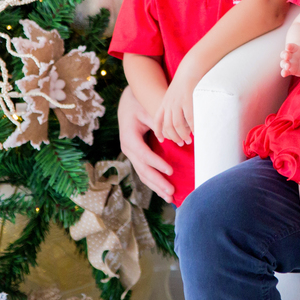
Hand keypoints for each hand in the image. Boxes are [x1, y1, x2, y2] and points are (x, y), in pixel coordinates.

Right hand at [117, 87, 174, 202]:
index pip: (144, 154)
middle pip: (143, 169)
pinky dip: (155, 182)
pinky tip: (165, 191)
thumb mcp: (147, 109)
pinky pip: (145, 171)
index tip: (170, 171)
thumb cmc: (139, 104)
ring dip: (157, 186)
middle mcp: (128, 148)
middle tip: (172, 192)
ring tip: (171, 197)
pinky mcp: (137, 157)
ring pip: (143, 174)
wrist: (129, 103)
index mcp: (129, 137)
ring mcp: (131, 154)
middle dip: (157, 182)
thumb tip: (172, 137)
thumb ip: (158, 124)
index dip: (157, 163)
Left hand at [155, 77, 194, 146]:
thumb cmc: (187, 79)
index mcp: (165, 101)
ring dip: (183, 135)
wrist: (191, 66)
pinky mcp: (188, 100)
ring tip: (189, 140)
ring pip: (177, 124)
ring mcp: (178, 102)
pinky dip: (192, 127)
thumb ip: (175, 102)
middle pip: (168, 126)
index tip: (162, 140)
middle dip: (174, 137)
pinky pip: (189, 118)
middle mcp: (169, 103)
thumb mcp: (176, 92)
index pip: (157, 119)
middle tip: (181, 143)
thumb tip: (180, 115)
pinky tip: (196, 132)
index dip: (158, 131)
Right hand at [280, 38, 299, 77]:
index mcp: (295, 48)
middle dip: (285, 55)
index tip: (288, 46)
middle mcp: (290, 55)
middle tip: (286, 56)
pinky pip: (286, 71)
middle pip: (285, 54)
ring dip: (284, 64)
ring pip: (284, 63)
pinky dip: (284, 72)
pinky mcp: (290, 70)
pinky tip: (284, 74)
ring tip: (287, 66)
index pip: (291, 46)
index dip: (289, 46)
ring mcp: (289, 63)